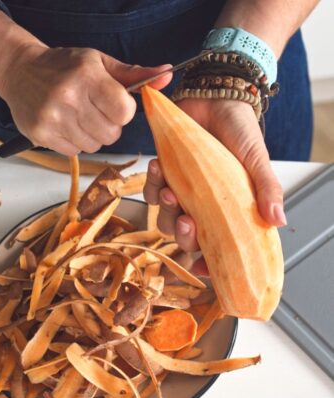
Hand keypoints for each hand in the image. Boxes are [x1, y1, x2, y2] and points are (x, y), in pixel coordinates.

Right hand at [0, 45, 171, 154]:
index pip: (124, 111)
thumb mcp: (99, 62)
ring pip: (94, 146)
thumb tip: (167, 75)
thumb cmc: (63, 66)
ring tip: (79, 117)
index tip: (114, 103)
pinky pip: (74, 152)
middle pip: (111, 134)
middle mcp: (68, 98)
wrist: (20, 71)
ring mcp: (52, 119)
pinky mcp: (41, 135)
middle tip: (95, 110)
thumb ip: (134, 73)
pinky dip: (75, 142)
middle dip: (109, 125)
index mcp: (87, 76)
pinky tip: (66, 124)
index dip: (123, 111)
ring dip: (92, 135)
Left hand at [144, 99, 286, 253]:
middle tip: (186, 219)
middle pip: (185, 238)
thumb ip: (266, 189)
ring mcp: (182, 192)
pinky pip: (150, 191)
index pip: (217, 246)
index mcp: (227, 210)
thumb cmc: (239, 131)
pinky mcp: (164, 175)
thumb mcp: (256, 159)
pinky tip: (158, 167)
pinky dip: (151, 183)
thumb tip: (278, 221)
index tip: (202, 268)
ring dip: (165, 209)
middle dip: (183, 235)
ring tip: (170, 189)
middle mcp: (202, 206)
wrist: (217, 99)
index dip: (208, 263)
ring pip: (164, 219)